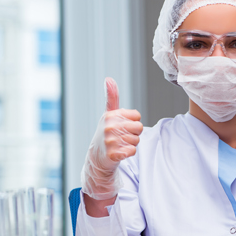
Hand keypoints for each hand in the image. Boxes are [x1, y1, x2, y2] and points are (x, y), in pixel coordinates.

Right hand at [81, 77, 143, 200]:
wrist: (96, 157)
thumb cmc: (106, 134)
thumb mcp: (108, 115)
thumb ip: (112, 97)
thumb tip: (109, 78)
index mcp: (110, 115)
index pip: (137, 116)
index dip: (133, 122)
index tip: (123, 127)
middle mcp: (109, 127)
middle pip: (139, 127)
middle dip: (134, 134)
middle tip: (122, 138)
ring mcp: (110, 141)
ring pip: (136, 140)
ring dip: (131, 144)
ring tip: (120, 145)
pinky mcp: (112, 154)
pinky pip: (132, 151)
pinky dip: (129, 153)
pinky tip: (120, 153)